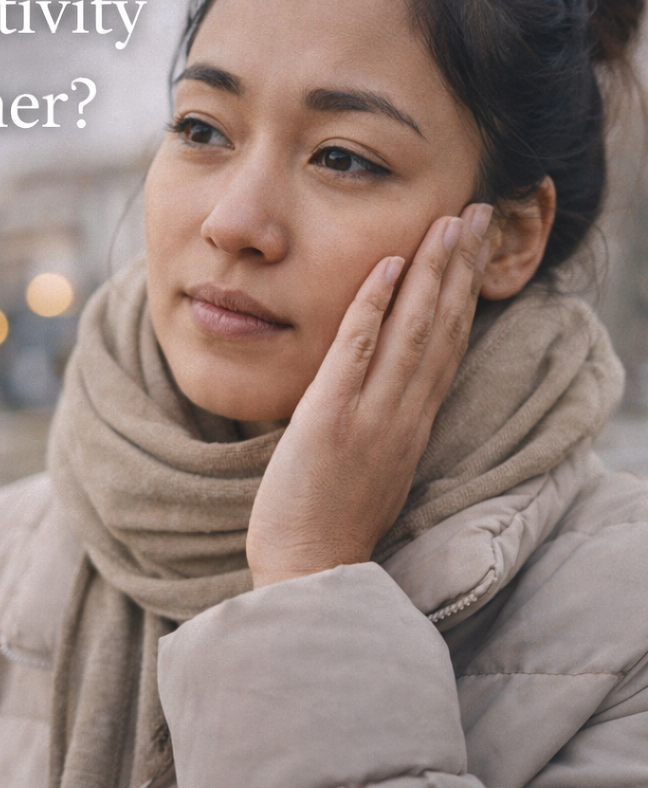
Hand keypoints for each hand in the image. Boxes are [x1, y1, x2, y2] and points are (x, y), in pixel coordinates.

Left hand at [246, 203, 493, 586]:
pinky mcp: (331, 418)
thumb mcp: (370, 467)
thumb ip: (381, 424)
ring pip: (413, 331)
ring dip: (431, 273)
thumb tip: (379, 387)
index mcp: (413, 425)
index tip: (473, 250)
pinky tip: (388, 267)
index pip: (448, 346)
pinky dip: (375, 307)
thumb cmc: (330, 523)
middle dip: (461, 267)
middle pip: (443, 327)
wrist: (309, 574)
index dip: (463, 294)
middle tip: (479, 213)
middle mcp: (404, 416)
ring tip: (449, 222)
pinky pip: (358, 352)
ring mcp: (372, 416)